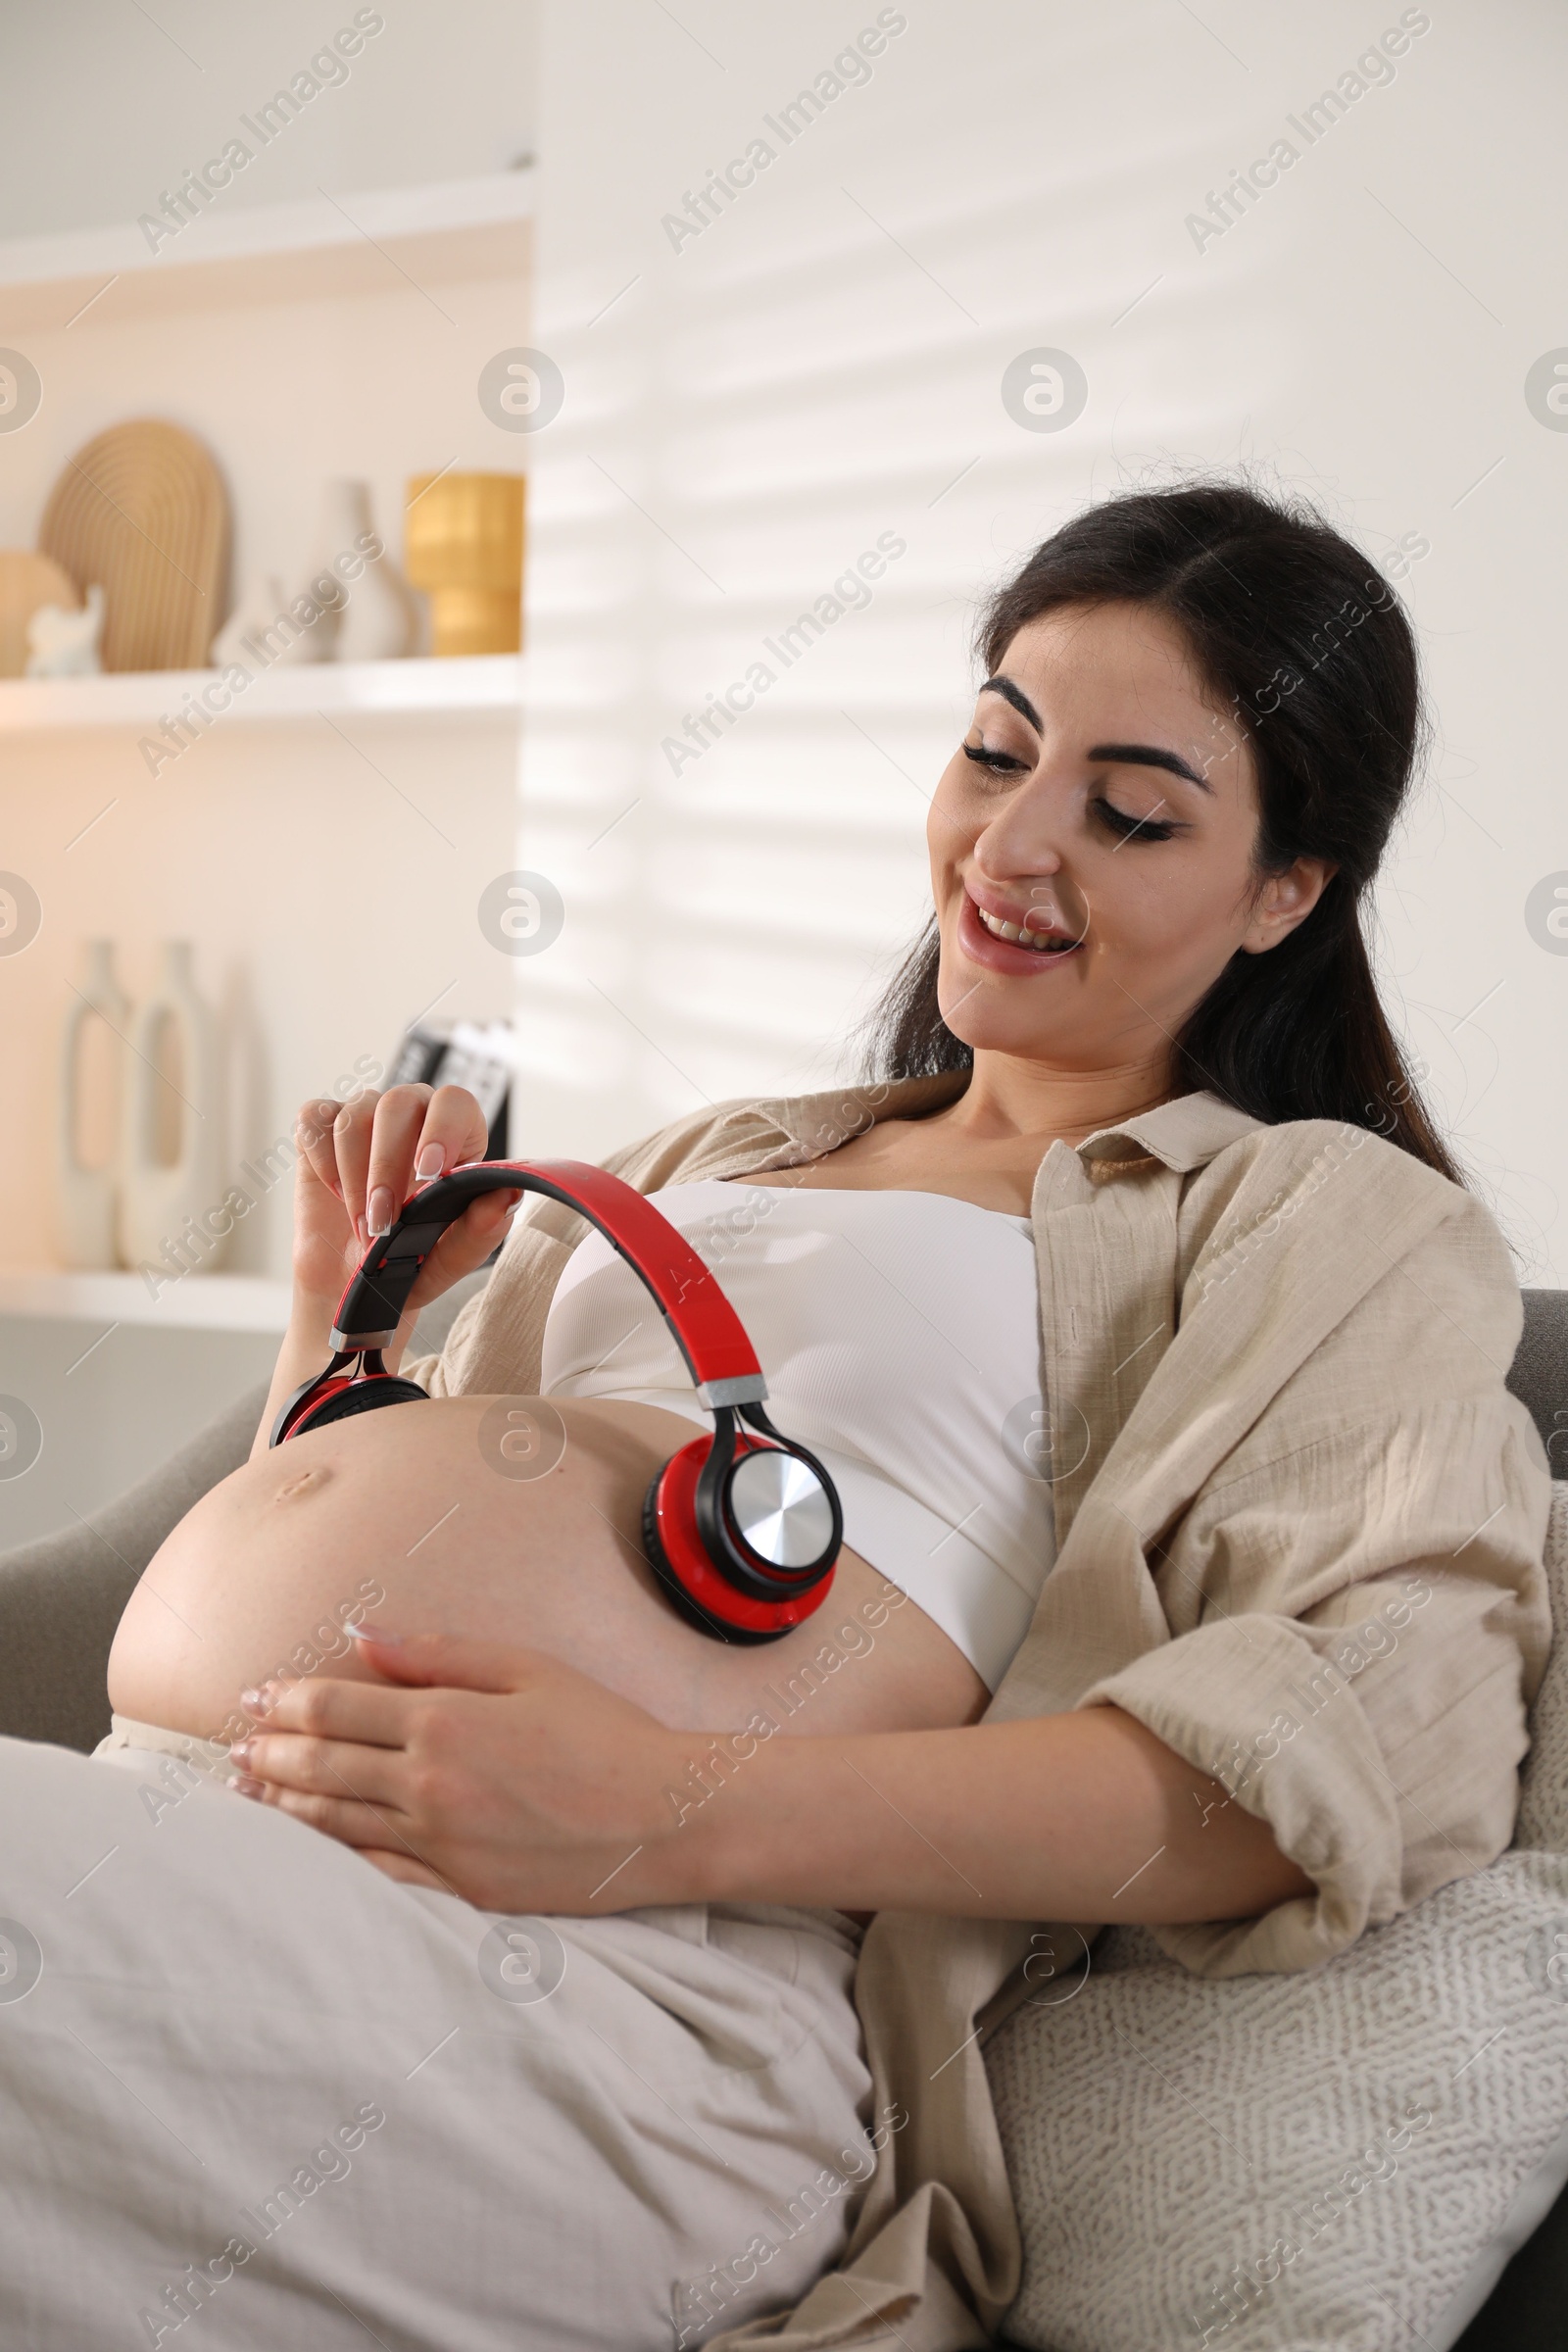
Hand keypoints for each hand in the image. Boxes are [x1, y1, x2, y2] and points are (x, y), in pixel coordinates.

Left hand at [230, 1632, 692, 1913]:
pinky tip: (302, 1852)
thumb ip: (438, 1653)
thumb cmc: (605, 1731)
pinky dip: (328, 1861)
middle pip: (322, 1764)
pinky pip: (374, 1876)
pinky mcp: (459, 1891)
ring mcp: (440, 1844)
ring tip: (247, 1791)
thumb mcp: (527, 1668)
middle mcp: (429, 1782)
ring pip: (334, 1824)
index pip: (336, 1705)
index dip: (286, 1699)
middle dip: (270, 1750)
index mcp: (444, 1718)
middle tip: (234, 1745)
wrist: (665, 1815)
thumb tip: (362, 1636)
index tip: (255, 1696)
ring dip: (282, 1804)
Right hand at [291, 1084, 518, 1323]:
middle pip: (398, 1103)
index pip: (455, 1102)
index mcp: (455, 1136)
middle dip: (387, 1166)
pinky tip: (335, 1195)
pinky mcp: (320, 1129)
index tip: (428, 1174)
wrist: (352, 1284)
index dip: (442, 1129)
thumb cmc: (408, 1263)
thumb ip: (482, 1229)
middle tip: (383, 1221)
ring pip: (354, 1115)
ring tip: (363, 1226)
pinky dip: (323, 1161)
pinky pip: (314, 1121)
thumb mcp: (450, 1257)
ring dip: (354, 1177)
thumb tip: (507, 1194)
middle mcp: (411, 1116)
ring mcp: (363, 1118)